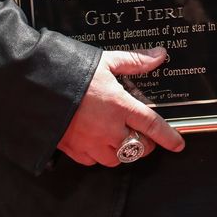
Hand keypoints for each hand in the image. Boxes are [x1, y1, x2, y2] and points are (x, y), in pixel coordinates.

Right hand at [57, 47, 184, 166]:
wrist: (38, 86)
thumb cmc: (73, 72)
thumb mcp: (107, 61)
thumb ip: (135, 61)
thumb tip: (158, 55)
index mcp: (120, 106)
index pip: (152, 126)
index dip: (168, 138)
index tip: (178, 145)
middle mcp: (108, 128)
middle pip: (138, 148)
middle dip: (145, 143)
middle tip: (143, 133)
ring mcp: (91, 142)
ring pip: (117, 159)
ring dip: (123, 151)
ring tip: (121, 137)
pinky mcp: (74, 150)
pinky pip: (93, 161)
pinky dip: (100, 155)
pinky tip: (98, 141)